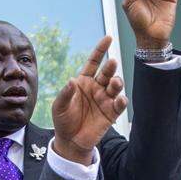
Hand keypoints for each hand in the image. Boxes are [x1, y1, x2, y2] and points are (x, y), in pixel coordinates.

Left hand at [50, 36, 127, 163]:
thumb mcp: (59, 106)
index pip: (94, 62)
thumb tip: (72, 80)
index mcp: (83, 81)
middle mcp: (97, 87)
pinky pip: (119, 104)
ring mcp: (105, 99)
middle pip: (106, 72)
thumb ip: (65, 93)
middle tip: (112, 63)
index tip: (108, 38)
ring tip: (114, 82)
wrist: (70, 141)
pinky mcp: (111, 113)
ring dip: (117, 82)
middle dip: (110, 67)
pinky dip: (121, 101)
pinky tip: (120, 99)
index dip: (100, 50)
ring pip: (115, 86)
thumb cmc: (63, 120)